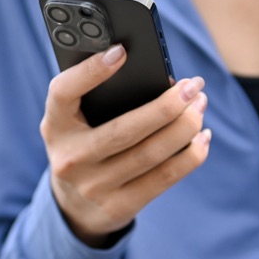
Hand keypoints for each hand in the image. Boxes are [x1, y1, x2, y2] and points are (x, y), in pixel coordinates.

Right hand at [42, 45, 211, 246]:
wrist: (74, 206)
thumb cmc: (84, 145)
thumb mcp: (75, 123)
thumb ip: (99, 99)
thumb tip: (164, 82)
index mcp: (55, 126)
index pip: (63, 92)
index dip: (90, 71)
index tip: (122, 52)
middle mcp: (70, 158)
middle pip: (124, 130)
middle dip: (166, 106)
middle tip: (193, 85)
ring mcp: (94, 186)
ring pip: (151, 154)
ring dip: (185, 127)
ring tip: (201, 105)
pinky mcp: (119, 206)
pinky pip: (164, 178)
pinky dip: (190, 155)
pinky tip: (203, 138)